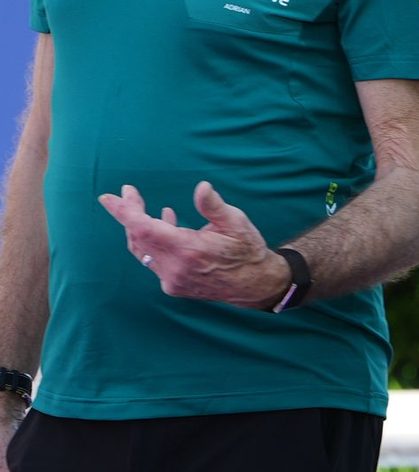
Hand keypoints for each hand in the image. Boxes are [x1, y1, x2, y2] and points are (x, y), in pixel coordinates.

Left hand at [98, 181, 289, 308]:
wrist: (255, 285)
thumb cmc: (248, 249)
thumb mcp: (237, 222)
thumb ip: (214, 206)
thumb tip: (201, 187)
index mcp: (188, 249)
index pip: (144, 229)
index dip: (124, 212)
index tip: (110, 197)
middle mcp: (174, 268)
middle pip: (138, 237)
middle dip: (130, 213)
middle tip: (129, 193)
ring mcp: (172, 279)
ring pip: (142, 251)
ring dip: (138, 228)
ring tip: (141, 206)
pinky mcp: (173, 285)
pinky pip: (153, 261)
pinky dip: (152, 241)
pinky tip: (166, 224)